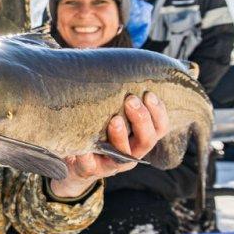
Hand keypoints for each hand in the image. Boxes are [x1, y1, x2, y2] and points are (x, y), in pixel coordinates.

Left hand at [49, 92, 168, 197]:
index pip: (160, 128)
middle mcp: (130, 153)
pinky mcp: (90, 171)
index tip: (149, 93)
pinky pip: (90, 165)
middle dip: (142, 119)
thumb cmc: (96, 130)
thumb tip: (115, 62)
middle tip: (130, 100)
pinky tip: (83, 146)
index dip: (159, 112)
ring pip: (123, 155)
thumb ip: (117, 96)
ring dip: (120, 136)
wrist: (73, 162)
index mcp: (139, 138)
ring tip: (114, 120)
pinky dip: (87, 156)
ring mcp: (111, 164)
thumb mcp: (110, 114)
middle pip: (147, 140)